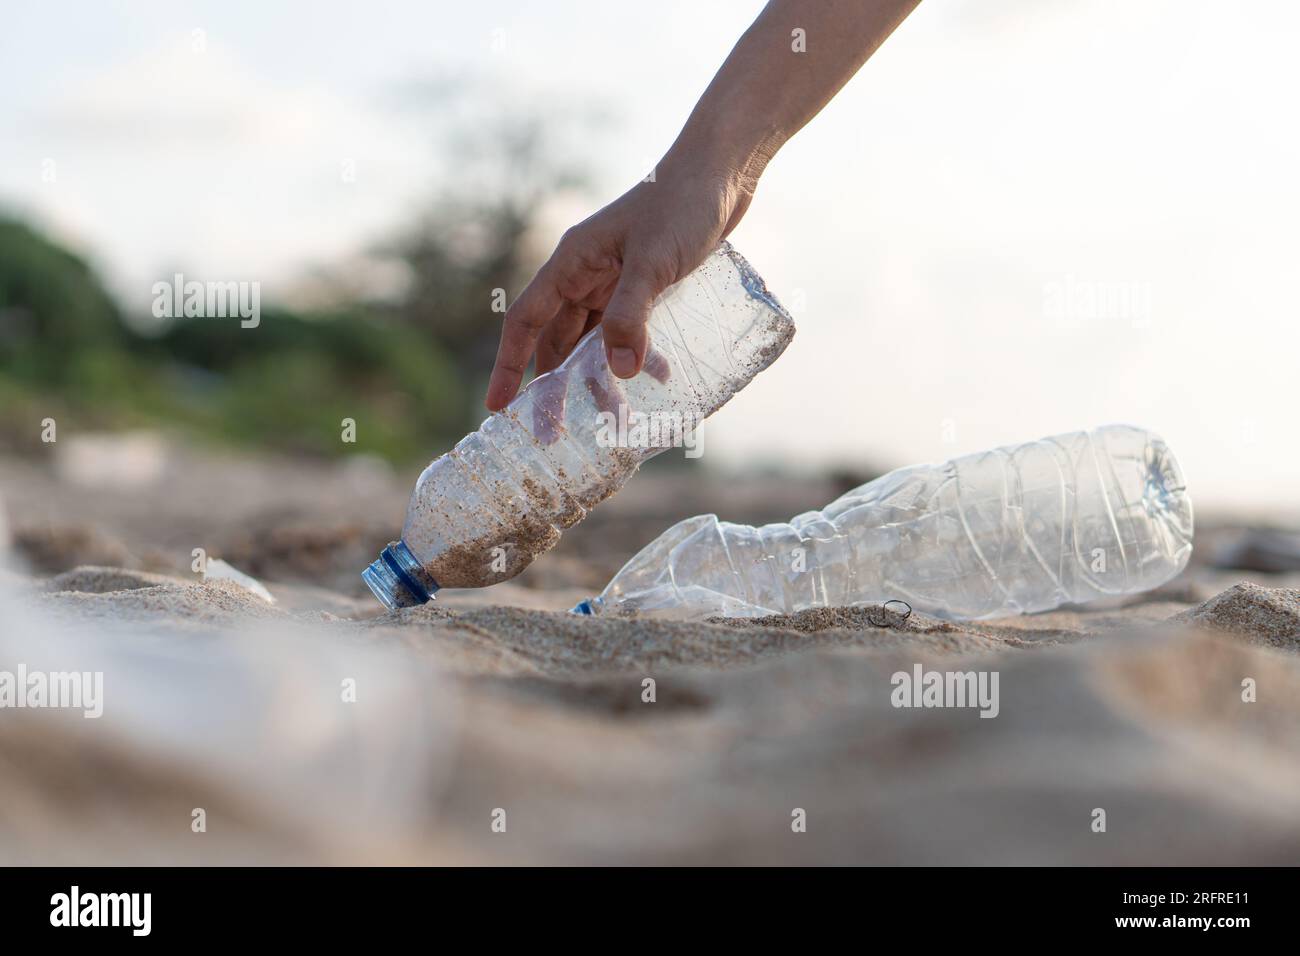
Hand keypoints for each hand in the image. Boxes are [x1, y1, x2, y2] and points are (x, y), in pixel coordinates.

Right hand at [485, 158, 755, 410]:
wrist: (721, 173)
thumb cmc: (683, 205)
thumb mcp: (654, 262)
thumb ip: (632, 315)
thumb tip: (617, 372)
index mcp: (571, 263)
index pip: (525, 322)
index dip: (509, 367)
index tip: (497, 407)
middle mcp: (585, 274)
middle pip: (557, 341)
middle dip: (554, 388)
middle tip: (553, 435)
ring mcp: (615, 280)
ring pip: (593, 341)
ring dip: (598, 379)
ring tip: (612, 421)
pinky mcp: (645, 284)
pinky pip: (627, 331)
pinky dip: (635, 357)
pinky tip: (656, 380)